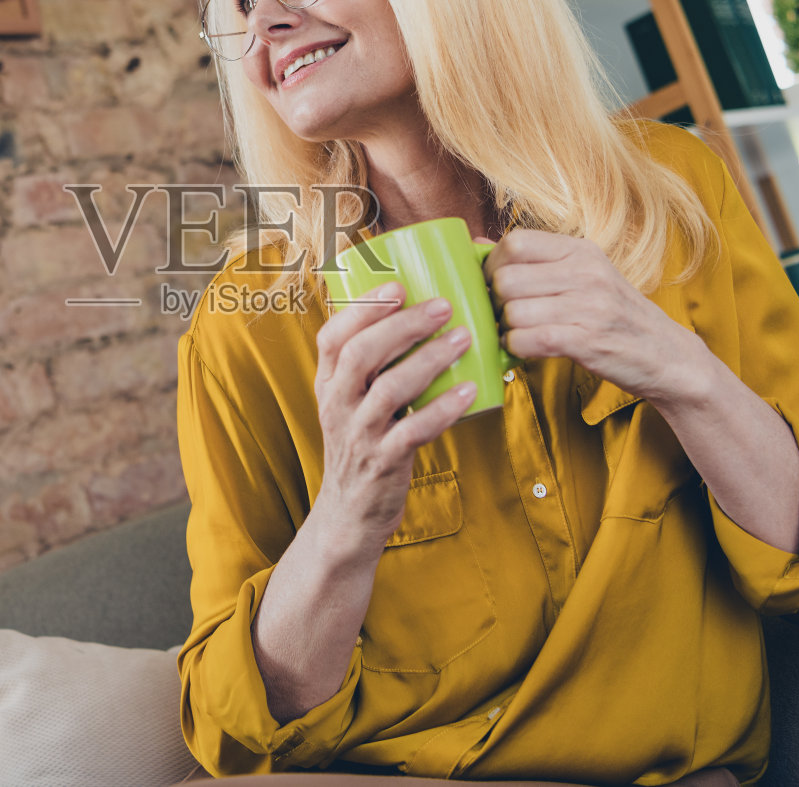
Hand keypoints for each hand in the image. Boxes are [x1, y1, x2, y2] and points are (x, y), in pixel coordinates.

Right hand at [311, 281, 477, 547]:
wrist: (349, 514)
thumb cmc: (362, 444)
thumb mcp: (350, 403)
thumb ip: (371, 366)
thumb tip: (419, 313)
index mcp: (328, 384)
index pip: (332, 337)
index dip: (362, 308)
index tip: (398, 284)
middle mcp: (337, 405)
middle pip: (362, 355)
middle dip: (403, 325)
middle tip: (443, 306)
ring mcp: (359, 435)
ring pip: (388, 390)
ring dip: (428, 360)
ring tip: (463, 338)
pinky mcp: (383, 462)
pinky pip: (413, 431)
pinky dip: (443, 409)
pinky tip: (470, 390)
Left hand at [483, 229, 708, 403]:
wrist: (666, 355)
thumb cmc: (615, 315)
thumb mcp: (582, 276)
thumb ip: (534, 261)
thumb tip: (477, 245)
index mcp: (581, 251)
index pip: (516, 242)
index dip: (493, 265)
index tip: (495, 285)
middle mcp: (586, 272)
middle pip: (507, 278)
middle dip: (494, 302)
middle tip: (503, 315)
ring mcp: (589, 305)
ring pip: (514, 311)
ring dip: (506, 328)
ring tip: (518, 333)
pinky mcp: (589, 340)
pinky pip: (529, 339)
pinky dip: (517, 347)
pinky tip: (526, 348)